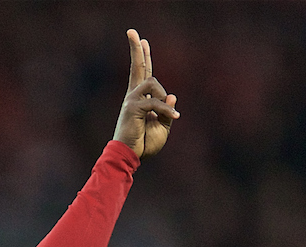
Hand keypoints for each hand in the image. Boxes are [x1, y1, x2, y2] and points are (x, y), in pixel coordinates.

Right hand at [114, 29, 178, 157]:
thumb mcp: (162, 128)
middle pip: (138, 67)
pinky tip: (175, 117)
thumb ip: (166, 112)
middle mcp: (133, 96)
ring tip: (169, 115)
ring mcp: (131, 100)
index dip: (143, 56)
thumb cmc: (143, 144)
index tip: (142, 40)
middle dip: (136, 49)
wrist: (130, 156)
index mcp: (139, 99)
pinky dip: (167, 110)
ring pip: (153, 82)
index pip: (142, 73)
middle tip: (131, 31)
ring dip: (164, 97)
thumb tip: (172, 95)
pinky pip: (155, 102)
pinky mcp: (132, 108)